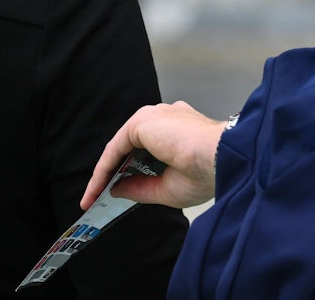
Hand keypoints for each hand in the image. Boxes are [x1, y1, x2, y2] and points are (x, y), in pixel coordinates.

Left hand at [81, 100, 225, 209]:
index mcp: (181, 130)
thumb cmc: (208, 172)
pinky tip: (98, 187)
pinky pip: (115, 148)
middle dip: (116, 172)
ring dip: (107, 171)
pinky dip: (104, 168)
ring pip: (122, 146)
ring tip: (94, 196)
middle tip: (100, 197)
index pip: (149, 149)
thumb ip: (141, 187)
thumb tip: (116, 188)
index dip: (130, 173)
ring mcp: (155, 116)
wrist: (220, 158)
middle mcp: (167, 119)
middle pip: (132, 146)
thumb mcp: (169, 188)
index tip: (116, 195)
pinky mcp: (143, 121)